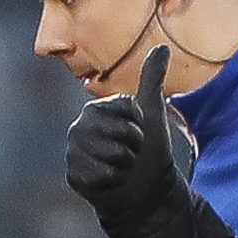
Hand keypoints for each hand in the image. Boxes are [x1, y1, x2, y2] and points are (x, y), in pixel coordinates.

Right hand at [65, 43, 177, 222]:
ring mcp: (74, 151)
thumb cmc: (148, 151)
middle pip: (118, 131)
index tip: (139, 130)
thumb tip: (163, 47)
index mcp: (97, 110)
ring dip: (125, 164)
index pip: (125, 107)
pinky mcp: (74, 175)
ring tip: (123, 167)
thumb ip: (152, 80)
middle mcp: (80, 127)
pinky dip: (114, 181)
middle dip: (134, 145)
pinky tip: (112, 182)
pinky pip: (100, 175)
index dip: (140, 123)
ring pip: (110, 154)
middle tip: (132, 152)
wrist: (146, 191)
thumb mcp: (153, 113)